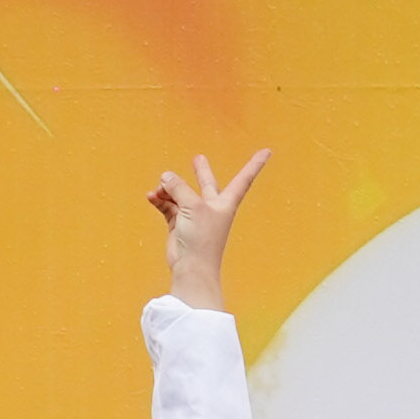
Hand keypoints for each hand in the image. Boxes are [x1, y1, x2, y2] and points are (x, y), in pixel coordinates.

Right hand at [149, 147, 271, 313]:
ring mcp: (195, 216)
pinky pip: (168, 206)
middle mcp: (211, 207)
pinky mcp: (179, 225)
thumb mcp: (192, 205)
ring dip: (169, 189)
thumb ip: (179, 187)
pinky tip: (151, 196)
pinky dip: (160, 201)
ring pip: (180, 195)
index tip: (268, 151)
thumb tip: (166, 177)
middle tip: (198, 158)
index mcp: (225, 202)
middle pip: (206, 184)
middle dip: (201, 171)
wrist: (192, 268)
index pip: (244, 178)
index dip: (255, 164)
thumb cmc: (201, 238)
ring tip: (159, 186)